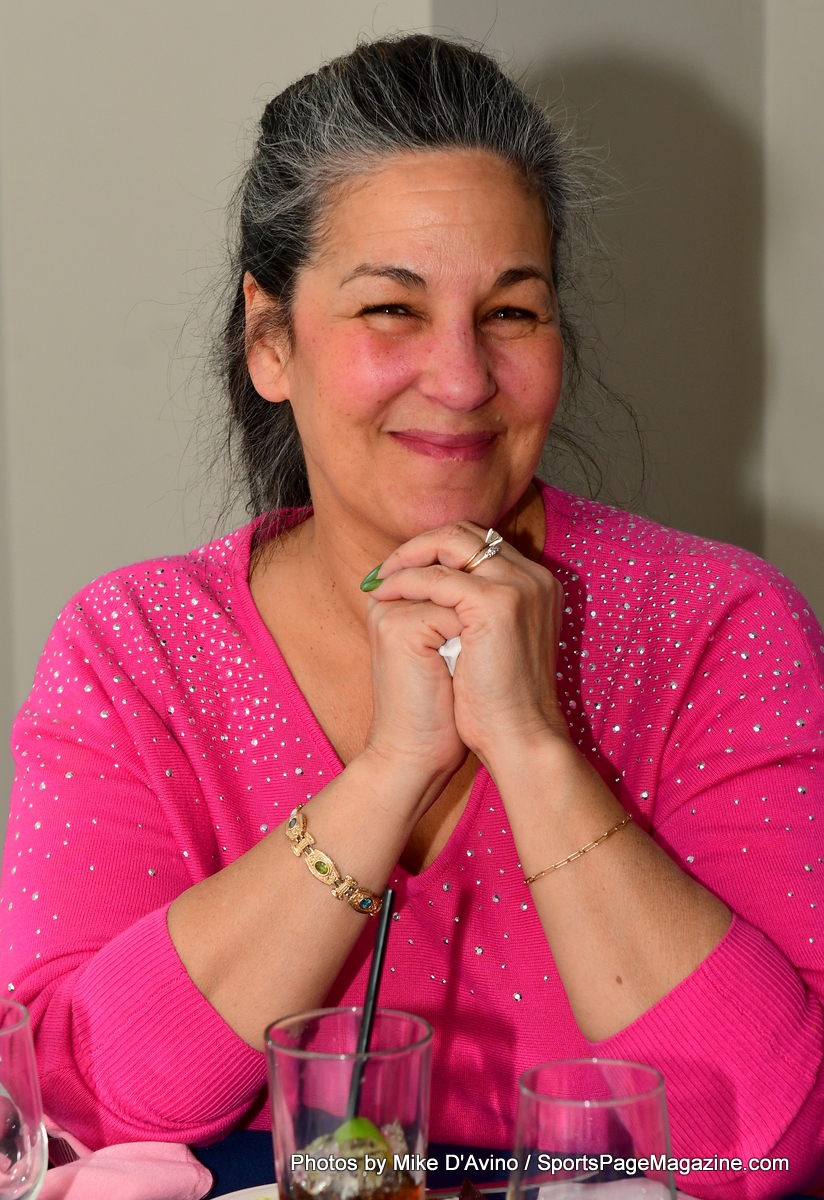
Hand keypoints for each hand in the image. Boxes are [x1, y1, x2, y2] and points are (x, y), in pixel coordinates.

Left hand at [368, 521, 568, 773]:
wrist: (518, 739)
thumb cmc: (499, 701)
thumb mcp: (490, 642)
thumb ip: (474, 608)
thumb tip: (431, 583)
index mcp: (536, 585)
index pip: (480, 543)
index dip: (437, 549)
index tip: (401, 568)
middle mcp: (535, 577)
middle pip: (467, 532)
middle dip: (420, 545)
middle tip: (386, 567)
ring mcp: (519, 586)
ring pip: (450, 544)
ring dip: (408, 557)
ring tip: (381, 579)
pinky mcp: (498, 603)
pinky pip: (437, 576)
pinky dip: (405, 581)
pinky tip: (384, 595)